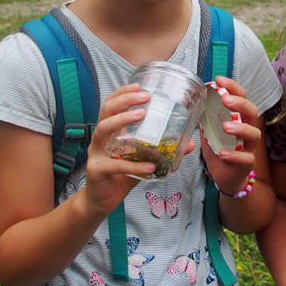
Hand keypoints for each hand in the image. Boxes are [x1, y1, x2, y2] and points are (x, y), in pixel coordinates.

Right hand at [80, 83, 194, 216]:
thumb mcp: (144, 159)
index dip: (122, 93)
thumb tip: (190, 143)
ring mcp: (95, 153)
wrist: (102, 200)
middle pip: (106, 111)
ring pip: (103, 130)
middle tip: (145, 96)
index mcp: (111, 131)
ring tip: (143, 114)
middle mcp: (101, 138)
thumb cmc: (122, 175)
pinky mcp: (96, 171)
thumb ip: (163, 150)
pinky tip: (150, 165)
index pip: (111, 105)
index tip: (139, 85)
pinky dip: (133, 165)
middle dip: (124, 100)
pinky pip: (115, 165)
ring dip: (123, 119)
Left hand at [200, 76, 260, 194]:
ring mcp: (249, 147)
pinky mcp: (247, 164)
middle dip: (240, 103)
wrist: (225, 178)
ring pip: (254, 134)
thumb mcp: (209, 133)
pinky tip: (223, 153)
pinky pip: (246, 158)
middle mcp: (247, 130)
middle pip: (252, 111)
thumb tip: (193, 102)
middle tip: (226, 101)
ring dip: (241, 129)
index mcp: (238, 118)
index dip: (232, 87)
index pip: (241, 97)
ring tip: (226, 127)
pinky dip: (235, 155)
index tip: (219, 79)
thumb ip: (205, 119)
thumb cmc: (220, 151)